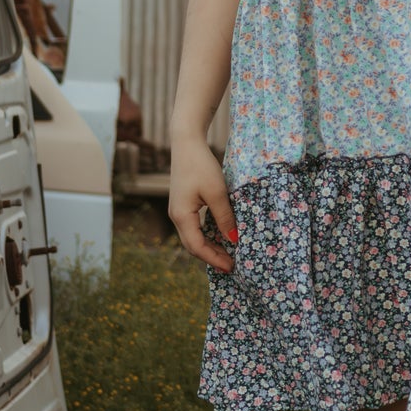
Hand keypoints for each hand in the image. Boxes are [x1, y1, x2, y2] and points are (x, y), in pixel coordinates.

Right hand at [169, 132, 237, 271]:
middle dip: (211, 257)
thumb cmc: (201, 165)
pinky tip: (220, 237)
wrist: (186, 143)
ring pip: (193, 237)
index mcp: (181, 216)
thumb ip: (225, 218)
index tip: (231, 267)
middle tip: (231, 266)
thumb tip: (233, 240)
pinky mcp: (183, 205)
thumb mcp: (217, 193)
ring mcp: (178, 211)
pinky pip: (194, 227)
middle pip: (193, 246)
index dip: (214, 259)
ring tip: (228, 255)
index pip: (197, 247)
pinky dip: (207, 236)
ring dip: (209, 248)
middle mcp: (176, 216)